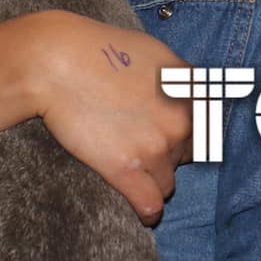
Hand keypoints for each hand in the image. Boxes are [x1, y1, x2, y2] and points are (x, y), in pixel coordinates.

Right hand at [25, 11, 192, 223]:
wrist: (55, 62)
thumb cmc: (97, 50)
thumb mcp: (153, 51)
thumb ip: (179, 78)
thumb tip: (191, 97)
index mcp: (190, 89)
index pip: (206, 126)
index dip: (185, 131)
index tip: (169, 134)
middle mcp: (181, 120)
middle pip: (187, 156)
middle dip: (167, 152)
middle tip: (136, 139)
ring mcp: (156, 147)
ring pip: (168, 182)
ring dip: (152, 177)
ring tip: (128, 164)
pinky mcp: (128, 170)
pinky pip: (150, 205)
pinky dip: (147, 210)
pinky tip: (142, 210)